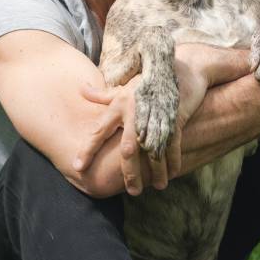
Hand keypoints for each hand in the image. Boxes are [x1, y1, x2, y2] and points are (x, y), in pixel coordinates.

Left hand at [75, 76, 175, 194]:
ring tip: (156, 187)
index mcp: (120, 106)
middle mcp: (136, 114)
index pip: (99, 131)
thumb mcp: (124, 86)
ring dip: (156, 172)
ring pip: (153, 152)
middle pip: (128, 150)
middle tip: (132, 191)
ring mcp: (156, 118)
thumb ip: (103, 94)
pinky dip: (173, 160)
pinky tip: (173, 173)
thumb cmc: (149, 79)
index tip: (78, 168)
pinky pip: (173, 144)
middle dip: (130, 173)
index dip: (88, 150)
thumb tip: (81, 90)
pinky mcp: (175, 119)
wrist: (181, 68)